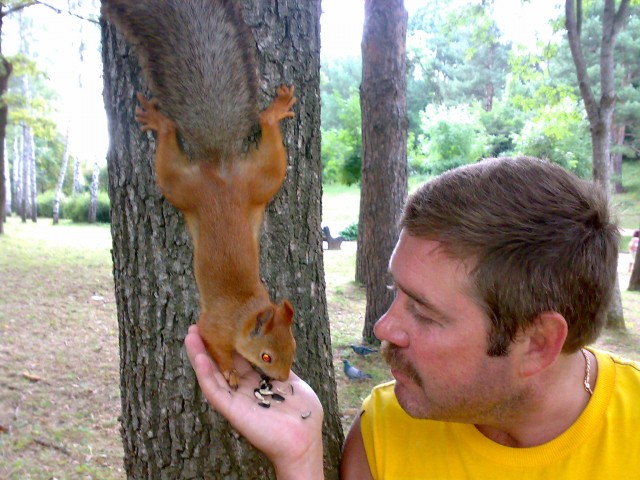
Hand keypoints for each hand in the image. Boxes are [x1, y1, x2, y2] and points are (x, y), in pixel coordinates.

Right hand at [184, 325, 324, 479]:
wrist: (304, 440)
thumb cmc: (303, 415)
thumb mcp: (293, 382)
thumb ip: (280, 365)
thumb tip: (278, 344)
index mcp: (258, 381)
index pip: (238, 357)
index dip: (229, 340)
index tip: (224, 321)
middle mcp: (243, 388)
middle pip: (221, 362)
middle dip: (210, 343)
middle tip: (198, 323)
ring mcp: (236, 399)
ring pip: (212, 374)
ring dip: (199, 355)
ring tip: (190, 335)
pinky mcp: (231, 410)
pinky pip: (214, 390)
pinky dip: (205, 374)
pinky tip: (199, 357)